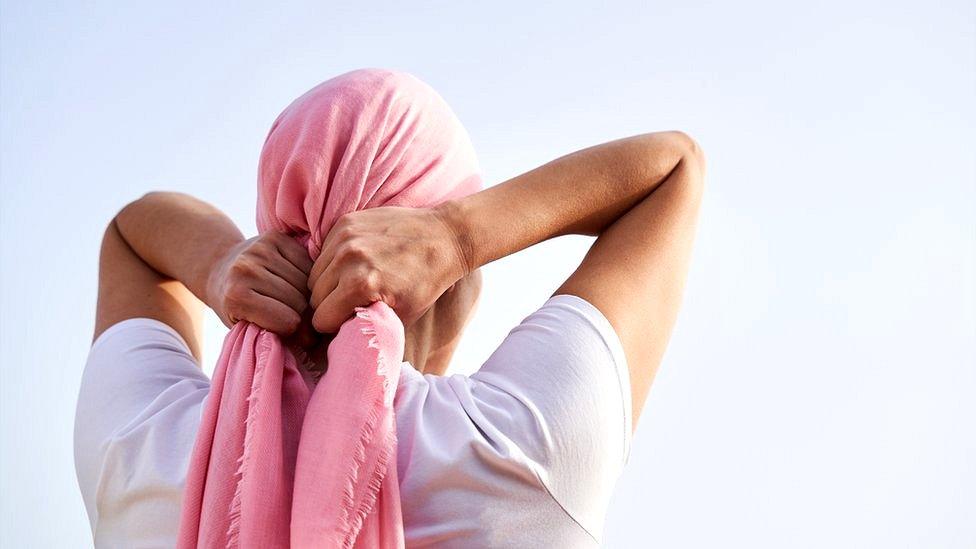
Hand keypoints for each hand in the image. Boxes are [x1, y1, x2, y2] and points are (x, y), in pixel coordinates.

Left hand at [207, 231, 313, 334]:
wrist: (217, 266)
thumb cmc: (233, 305)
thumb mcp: (244, 328)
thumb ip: (271, 335)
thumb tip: (310, 338)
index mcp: (236, 296)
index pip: (288, 321)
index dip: (294, 332)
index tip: (294, 335)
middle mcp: (247, 269)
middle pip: (298, 301)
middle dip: (305, 316)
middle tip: (305, 324)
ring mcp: (261, 250)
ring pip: (306, 282)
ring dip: (309, 296)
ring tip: (302, 304)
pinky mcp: (274, 236)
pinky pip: (308, 261)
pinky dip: (309, 276)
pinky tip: (301, 283)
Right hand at [307, 205, 466, 333]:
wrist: (443, 238)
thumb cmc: (425, 283)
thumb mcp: (400, 317)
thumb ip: (365, 328)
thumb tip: (340, 343)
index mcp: (360, 284)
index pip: (321, 319)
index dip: (333, 326)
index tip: (347, 322)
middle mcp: (348, 258)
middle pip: (314, 296)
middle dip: (329, 306)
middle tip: (350, 305)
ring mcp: (345, 237)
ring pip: (315, 274)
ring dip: (329, 284)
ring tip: (352, 284)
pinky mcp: (346, 222)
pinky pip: (324, 252)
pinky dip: (334, 262)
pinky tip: (355, 264)